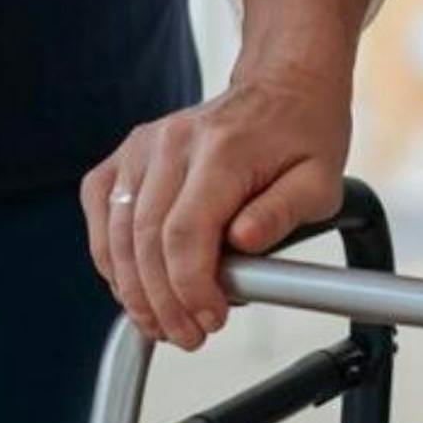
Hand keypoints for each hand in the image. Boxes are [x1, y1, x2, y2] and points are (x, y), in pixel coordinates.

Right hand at [83, 63, 351, 350]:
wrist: (282, 86)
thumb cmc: (302, 135)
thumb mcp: (320, 180)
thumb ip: (282, 213)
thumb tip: (243, 241)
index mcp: (221, 149)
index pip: (184, 234)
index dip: (190, 288)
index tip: (211, 319)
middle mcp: (172, 143)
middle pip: (145, 241)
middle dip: (163, 302)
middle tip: (188, 335)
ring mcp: (143, 146)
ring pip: (117, 233)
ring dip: (134, 290)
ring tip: (163, 323)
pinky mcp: (128, 154)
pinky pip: (102, 211)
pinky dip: (110, 255)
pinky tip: (132, 285)